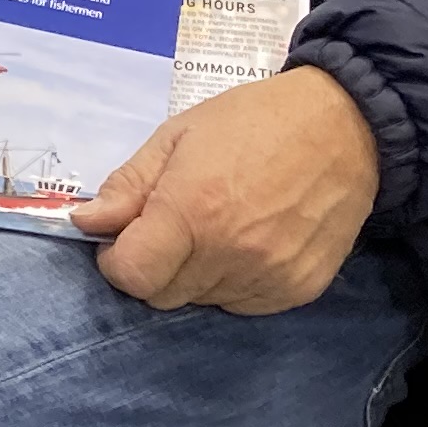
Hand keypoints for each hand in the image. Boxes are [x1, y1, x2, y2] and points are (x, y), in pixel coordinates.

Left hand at [72, 67, 381, 312]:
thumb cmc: (252, 121)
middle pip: (163, 294)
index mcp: (192, 212)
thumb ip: (128, 186)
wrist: (344, 127)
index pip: (132, 276)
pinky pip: (244, 305)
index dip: (117, 260)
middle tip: (170, 225)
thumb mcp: (176, 136)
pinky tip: (246, 241)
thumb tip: (84, 222)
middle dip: (153, 266)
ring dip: (194, 275)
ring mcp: (269, 277)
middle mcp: (230, 254)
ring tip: (216, 225)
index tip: (123, 236)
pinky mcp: (299, 290)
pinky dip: (233, 282)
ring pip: (202, 301)